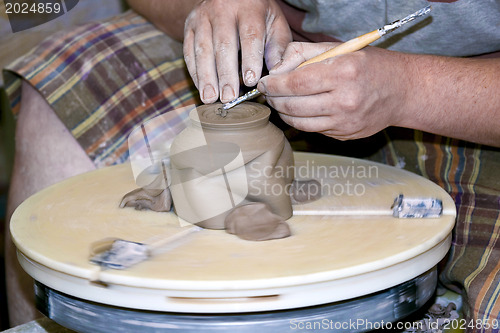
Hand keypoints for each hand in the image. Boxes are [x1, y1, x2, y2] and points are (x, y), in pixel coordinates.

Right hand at [183, 0, 291, 103]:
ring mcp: (203, 17)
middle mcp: (223, 9)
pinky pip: (189, 51)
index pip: (250, 35)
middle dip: (226, 74)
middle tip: (229, 98)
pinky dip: (195, 72)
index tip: (251, 81)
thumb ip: (278, 48)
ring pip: (203, 49)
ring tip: (211, 98)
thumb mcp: (274, 24)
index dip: (250, 59)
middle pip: (223, 45)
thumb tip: (276, 73)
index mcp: (249, 8)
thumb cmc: (258, 17)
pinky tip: (201, 88)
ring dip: (206, 77)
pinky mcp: (190, 25)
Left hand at [258, 42, 409, 139]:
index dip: (273, 85)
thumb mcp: (340, 49)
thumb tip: (276, 70)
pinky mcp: (345, 135)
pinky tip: (300, 111)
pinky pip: (313, 130)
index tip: (263, 83)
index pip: (294, 83)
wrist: (403, 91)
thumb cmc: (370, 66)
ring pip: (299, 123)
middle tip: (268, 93)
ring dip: (283, 113)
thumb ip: (304, 54)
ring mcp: (345, 122)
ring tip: (280, 102)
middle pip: (293, 105)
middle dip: (274, 99)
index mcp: (342, 73)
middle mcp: (344, 100)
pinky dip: (301, 121)